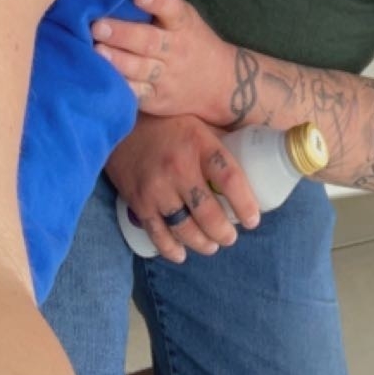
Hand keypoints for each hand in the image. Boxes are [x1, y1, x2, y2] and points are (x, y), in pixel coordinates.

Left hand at [93, 0, 235, 122]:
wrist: (220, 84)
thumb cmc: (192, 41)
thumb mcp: (185, 19)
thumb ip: (159, 8)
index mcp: (183, 24)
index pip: (173, 9)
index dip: (157, 1)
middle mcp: (176, 49)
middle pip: (149, 41)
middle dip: (122, 33)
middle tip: (98, 27)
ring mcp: (166, 76)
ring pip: (140, 68)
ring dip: (116, 60)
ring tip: (96, 51)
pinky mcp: (157, 99)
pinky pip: (136, 94)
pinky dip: (120, 86)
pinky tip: (102, 78)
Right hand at [105, 115, 260, 262]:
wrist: (120, 120)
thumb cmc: (166, 123)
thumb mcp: (198, 124)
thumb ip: (219, 142)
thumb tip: (251, 161)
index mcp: (199, 145)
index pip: (230, 179)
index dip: (245, 204)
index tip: (253, 220)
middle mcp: (179, 168)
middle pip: (208, 213)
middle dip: (223, 233)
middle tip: (230, 238)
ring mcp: (157, 187)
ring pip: (184, 228)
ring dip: (201, 243)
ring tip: (210, 246)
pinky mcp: (138, 201)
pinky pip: (157, 234)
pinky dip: (170, 249)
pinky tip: (181, 254)